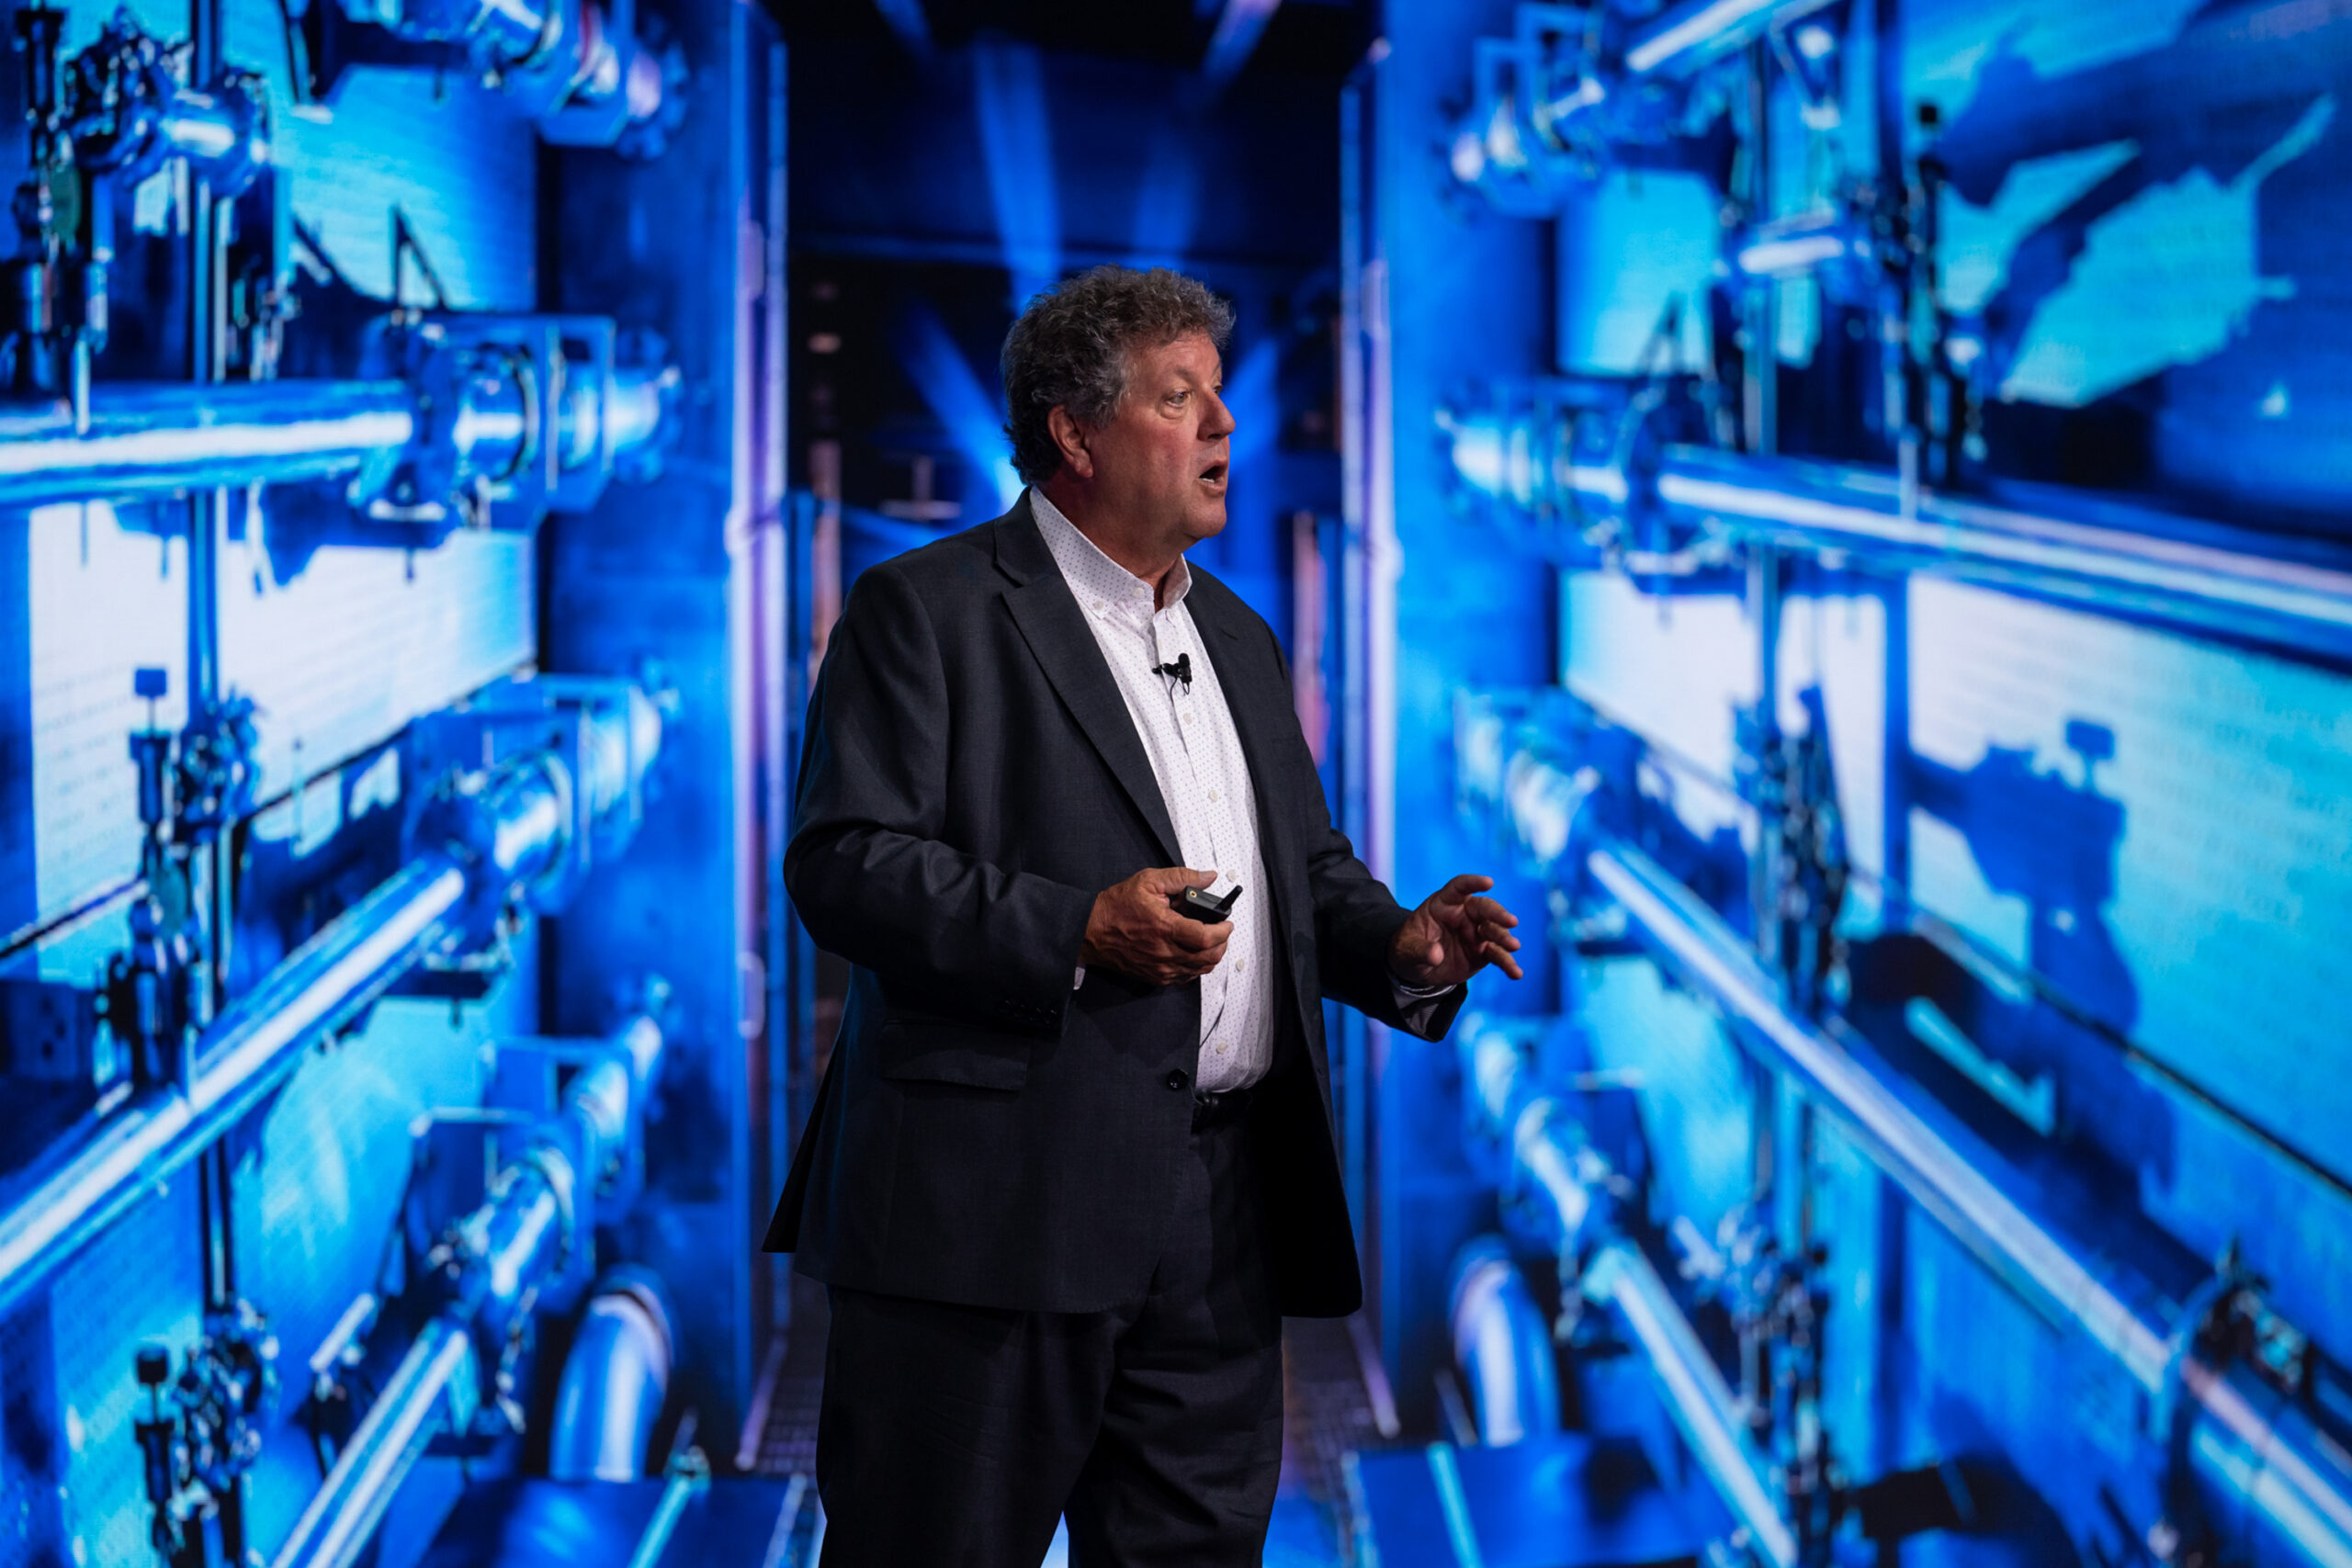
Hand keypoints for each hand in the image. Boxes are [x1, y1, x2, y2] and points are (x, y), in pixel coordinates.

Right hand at [1082, 867, 1232, 986]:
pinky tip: (1192, 953)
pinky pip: (1185, 978)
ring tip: (1209, 941)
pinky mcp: (1155, 977)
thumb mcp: (1148, 881)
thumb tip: (1208, 877)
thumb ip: (1181, 877)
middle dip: (1222, 944)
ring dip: (1211, 956)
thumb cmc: (1116, 907)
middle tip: (1222, 931)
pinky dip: (1195, 967)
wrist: (1091, 931)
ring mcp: (1160, 969)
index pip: (1206, 937)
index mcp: (1165, 927)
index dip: (1223, 931)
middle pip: (1208, 957)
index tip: (1227, 923)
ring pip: (1200, 970)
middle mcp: (1164, 952)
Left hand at [1389, 874, 1523, 987]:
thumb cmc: (1410, 948)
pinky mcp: (1482, 952)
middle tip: (1511, 921)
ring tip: (1513, 946)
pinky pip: (1497, 956)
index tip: (1489, 882)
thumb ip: (1420, 950)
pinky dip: (1507, 964)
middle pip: (1484, 908)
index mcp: (1443, 904)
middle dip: (1498, 914)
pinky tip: (1516, 973)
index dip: (1473, 883)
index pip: (1459, 888)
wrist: (1417, 968)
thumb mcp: (1407, 949)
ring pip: (1495, 931)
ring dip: (1505, 938)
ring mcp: (1476, 933)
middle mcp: (1464, 915)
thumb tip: (1436, 955)